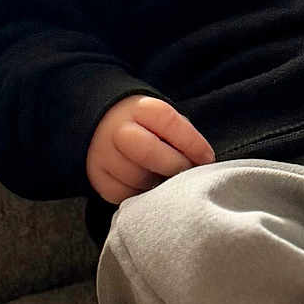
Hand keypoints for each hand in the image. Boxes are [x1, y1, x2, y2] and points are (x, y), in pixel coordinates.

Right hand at [86, 95, 215, 203]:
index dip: (192, 143)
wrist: (104, 125)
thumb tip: (201, 162)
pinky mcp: (97, 177)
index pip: (168, 122)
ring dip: (157, 183)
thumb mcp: (164, 120)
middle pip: (148, 152)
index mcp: (140, 109)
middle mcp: (118, 129)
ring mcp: (103, 154)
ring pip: (137, 178)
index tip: (207, 158)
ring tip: (164, 178)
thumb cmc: (146, 126)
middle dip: (174, 166)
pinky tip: (146, 185)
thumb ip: (182, 136)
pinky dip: (139, 194)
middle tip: (186, 172)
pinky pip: (123, 194)